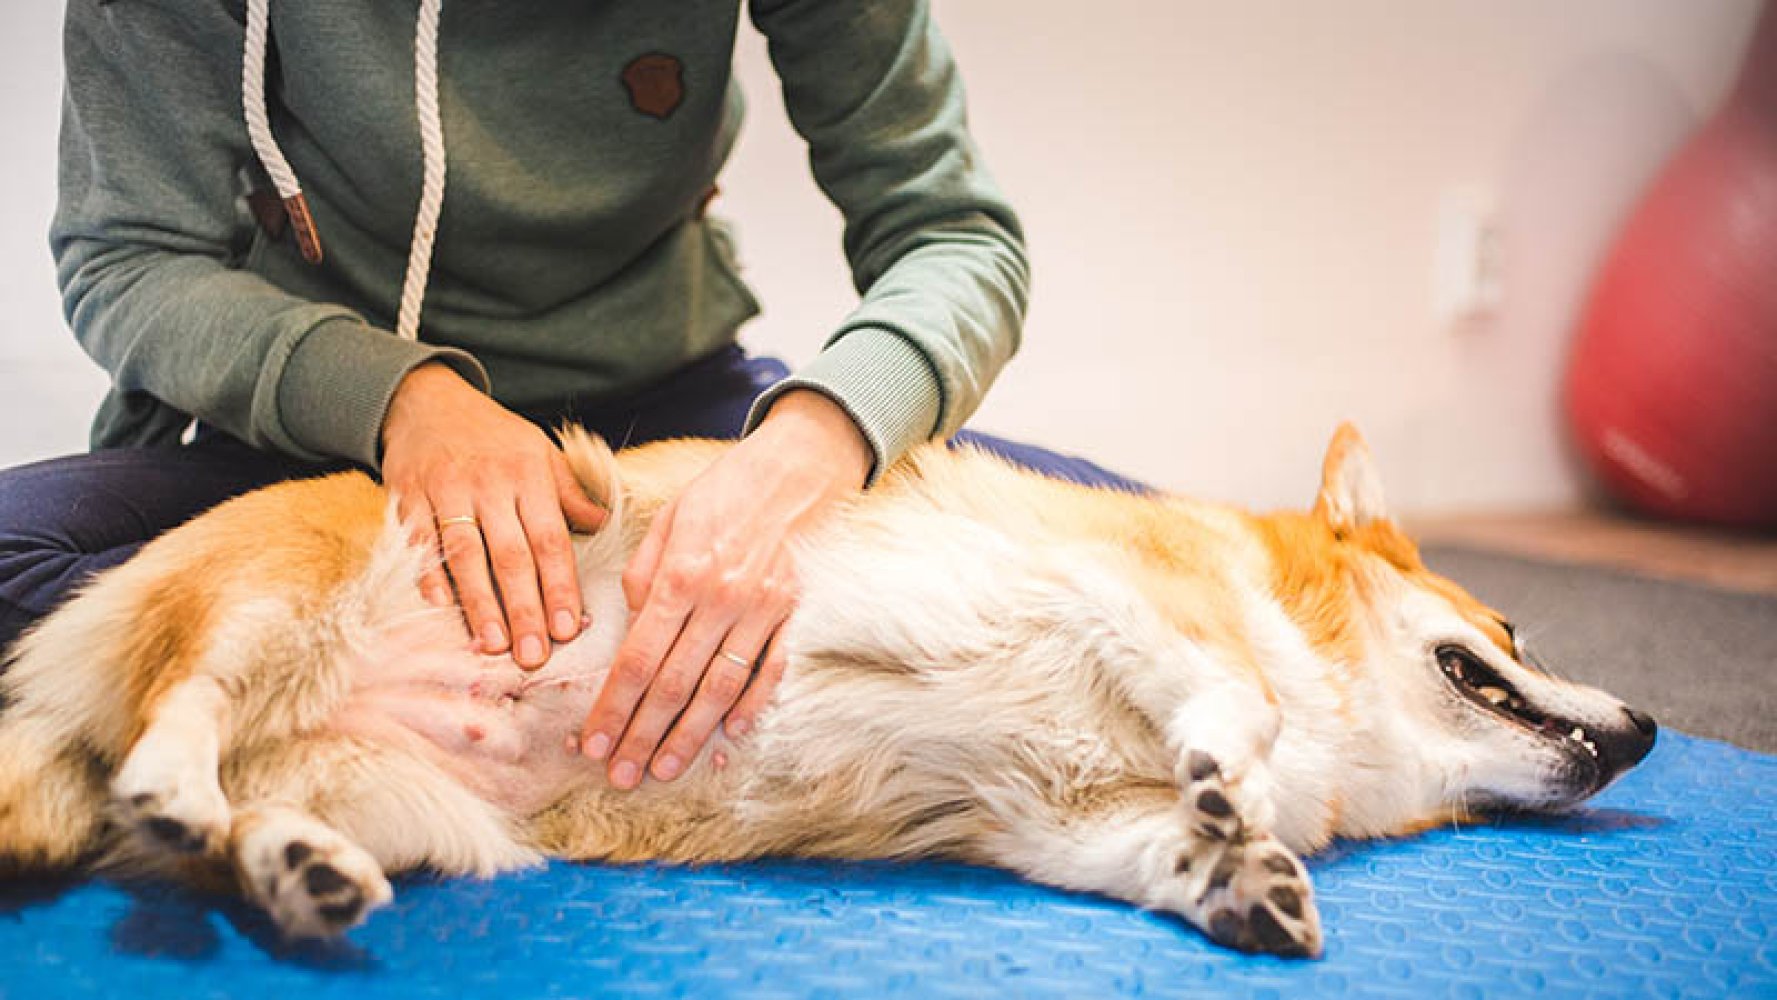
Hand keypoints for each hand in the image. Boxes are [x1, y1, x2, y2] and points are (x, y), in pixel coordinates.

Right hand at [381, 363, 606, 666]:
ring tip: (494, 645)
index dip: (561, 587)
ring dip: (480, 604)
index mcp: (530, 474)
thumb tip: (601, 526)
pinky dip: (429, 577)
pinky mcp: (408, 495)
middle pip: (511, 555)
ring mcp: (446, 489)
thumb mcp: (540, 452)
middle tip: (534, 655)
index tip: (570, 629)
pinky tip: (442, 610)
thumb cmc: (493, 436)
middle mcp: (490, 483)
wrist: (427, 400)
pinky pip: (420, 542)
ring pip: (466, 554)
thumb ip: (568, 493)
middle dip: (525, 609)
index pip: (551, 540)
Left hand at [578, 389, 871, 788]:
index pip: (637, 658)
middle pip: (673, 684)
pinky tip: (729, 735)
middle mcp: (720, 599)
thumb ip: (645, 574)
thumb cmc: (728, 488)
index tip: (594, 743)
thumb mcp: (671, 517)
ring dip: (690, 735)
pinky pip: (771, 670)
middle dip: (643, 736)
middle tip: (621, 776)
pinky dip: (752, 706)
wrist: (800, 465)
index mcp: (680, 575)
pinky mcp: (795, 614)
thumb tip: (632, 624)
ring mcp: (763, 610)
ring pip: (720, 689)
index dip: (613, 707)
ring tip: (665, 769)